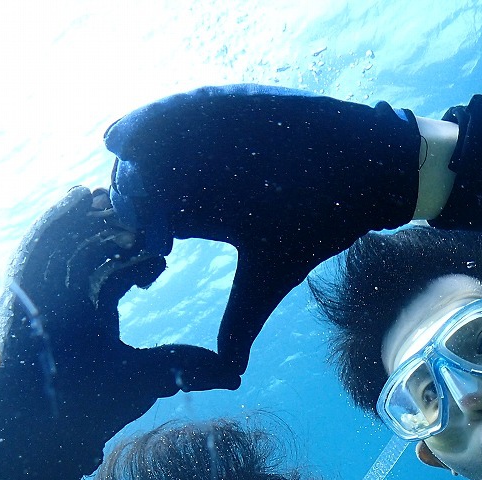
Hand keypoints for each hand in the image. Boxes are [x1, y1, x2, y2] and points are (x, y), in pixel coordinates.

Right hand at [0, 189, 237, 479]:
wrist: (46, 436)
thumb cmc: (92, 409)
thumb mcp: (150, 377)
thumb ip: (187, 367)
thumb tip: (237, 373)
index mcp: (94, 312)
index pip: (118, 271)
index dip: (141, 256)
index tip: (167, 248)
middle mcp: (66, 298)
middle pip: (87, 245)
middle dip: (110, 221)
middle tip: (138, 195)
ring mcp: (40, 295)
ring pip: (61, 239)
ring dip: (82, 212)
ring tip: (106, 188)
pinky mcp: (18, 292)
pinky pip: (35, 245)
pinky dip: (53, 221)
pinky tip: (76, 199)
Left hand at [104, 85, 421, 371]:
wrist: (364, 176)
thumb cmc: (315, 224)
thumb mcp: (269, 278)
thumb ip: (241, 321)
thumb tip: (229, 373)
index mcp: (197, 212)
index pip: (145, 222)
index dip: (129, 240)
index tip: (134, 263)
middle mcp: (196, 173)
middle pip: (140, 179)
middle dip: (126, 194)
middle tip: (124, 212)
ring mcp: (211, 137)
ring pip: (153, 137)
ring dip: (131, 144)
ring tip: (117, 154)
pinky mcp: (230, 106)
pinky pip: (185, 104)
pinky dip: (157, 114)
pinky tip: (141, 134)